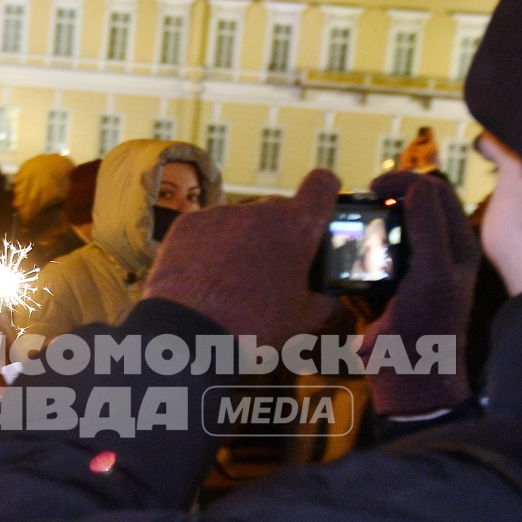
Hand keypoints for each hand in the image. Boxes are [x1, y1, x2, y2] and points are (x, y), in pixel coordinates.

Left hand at [143, 169, 341, 348]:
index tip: (319, 202)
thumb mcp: (302, 320)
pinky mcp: (188, 223)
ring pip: (240, 222)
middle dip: (278, 234)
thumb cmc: (255, 327)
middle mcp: (260, 211)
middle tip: (271, 270)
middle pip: (277, 211)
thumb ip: (324, 303)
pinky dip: (208, 248)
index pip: (321, 185)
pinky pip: (206, 230)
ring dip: (241, 243)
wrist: (190, 335)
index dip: (323, 191)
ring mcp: (221, 214)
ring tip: (230, 283)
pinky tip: (204, 279)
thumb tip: (334, 303)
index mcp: (297, 228)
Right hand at [364, 171, 481, 416]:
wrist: (407, 381)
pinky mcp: (387, 286)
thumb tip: (416, 184)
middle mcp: (438, 252)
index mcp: (458, 245)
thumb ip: (428, 227)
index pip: (435, 190)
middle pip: (410, 205)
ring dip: (368, 223)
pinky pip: (370, 256)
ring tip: (349, 228)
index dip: (405, 180)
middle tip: (358, 204)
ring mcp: (411, 269)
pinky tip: (344, 257)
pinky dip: (356, 250)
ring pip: (388, 228)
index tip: (374, 188)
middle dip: (384, 198)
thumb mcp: (432, 275)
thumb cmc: (427, 330)